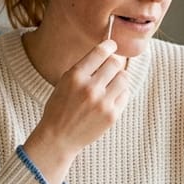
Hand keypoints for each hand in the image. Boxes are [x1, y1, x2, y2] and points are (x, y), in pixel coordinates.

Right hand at [23, 40, 129, 183]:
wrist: (58, 138)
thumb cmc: (60, 108)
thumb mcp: (64, 82)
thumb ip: (84, 68)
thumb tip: (107, 53)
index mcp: (75, 77)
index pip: (100, 52)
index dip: (109, 45)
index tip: (112, 45)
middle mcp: (90, 88)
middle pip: (116, 63)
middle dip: (115, 62)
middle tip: (112, 66)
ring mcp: (102, 103)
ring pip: (124, 78)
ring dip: (119, 77)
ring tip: (111, 83)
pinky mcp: (112, 116)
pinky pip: (125, 95)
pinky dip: (120, 94)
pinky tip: (110, 98)